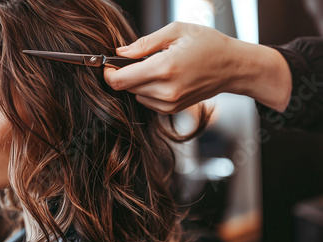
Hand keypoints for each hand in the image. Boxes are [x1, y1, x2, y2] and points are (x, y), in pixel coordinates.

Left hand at [104, 22, 291, 113]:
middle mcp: (165, 90)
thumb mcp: (176, 31)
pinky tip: (164, 77)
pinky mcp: (172, 110)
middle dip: (124, 74)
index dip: (108, 72)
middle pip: (125, 87)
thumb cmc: (208, 44)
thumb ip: (143, 44)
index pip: (120, 80)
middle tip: (136, 59)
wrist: (233, 67)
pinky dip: (148, 90)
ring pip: (135, 94)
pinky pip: (147, 101)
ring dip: (137, 82)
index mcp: (164, 68)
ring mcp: (169, 103)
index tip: (108, 64)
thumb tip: (120, 53)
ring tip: (157, 66)